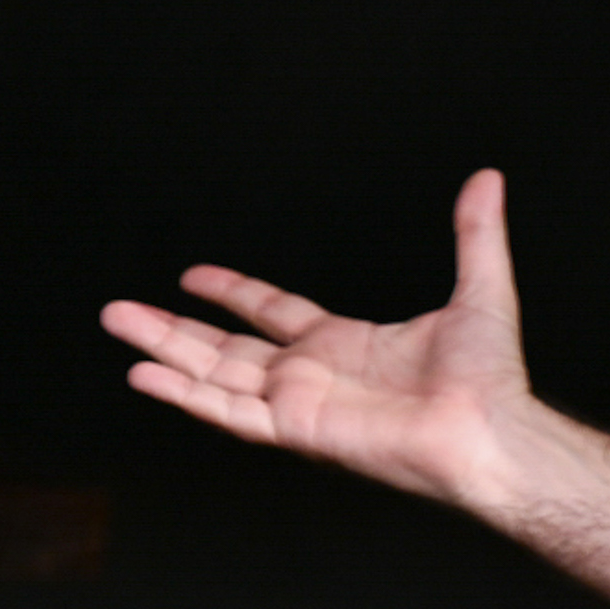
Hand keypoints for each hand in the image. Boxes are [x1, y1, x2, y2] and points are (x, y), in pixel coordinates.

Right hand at [100, 169, 531, 506]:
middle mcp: (314, 374)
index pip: (274, 313)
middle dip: (171, 327)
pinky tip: (144, 374)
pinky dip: (186, 394)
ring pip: (213, 374)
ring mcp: (302, 404)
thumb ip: (475, 234)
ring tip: (116, 322)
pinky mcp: (298, 429)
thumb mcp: (480, 289)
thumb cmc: (492, 378)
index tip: (193, 276)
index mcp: (345, 344)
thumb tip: (488, 179)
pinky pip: (230, 411)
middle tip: (118, 308)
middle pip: (225, 347)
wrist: (493, 430)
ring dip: (163, 349)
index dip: (234, 293)